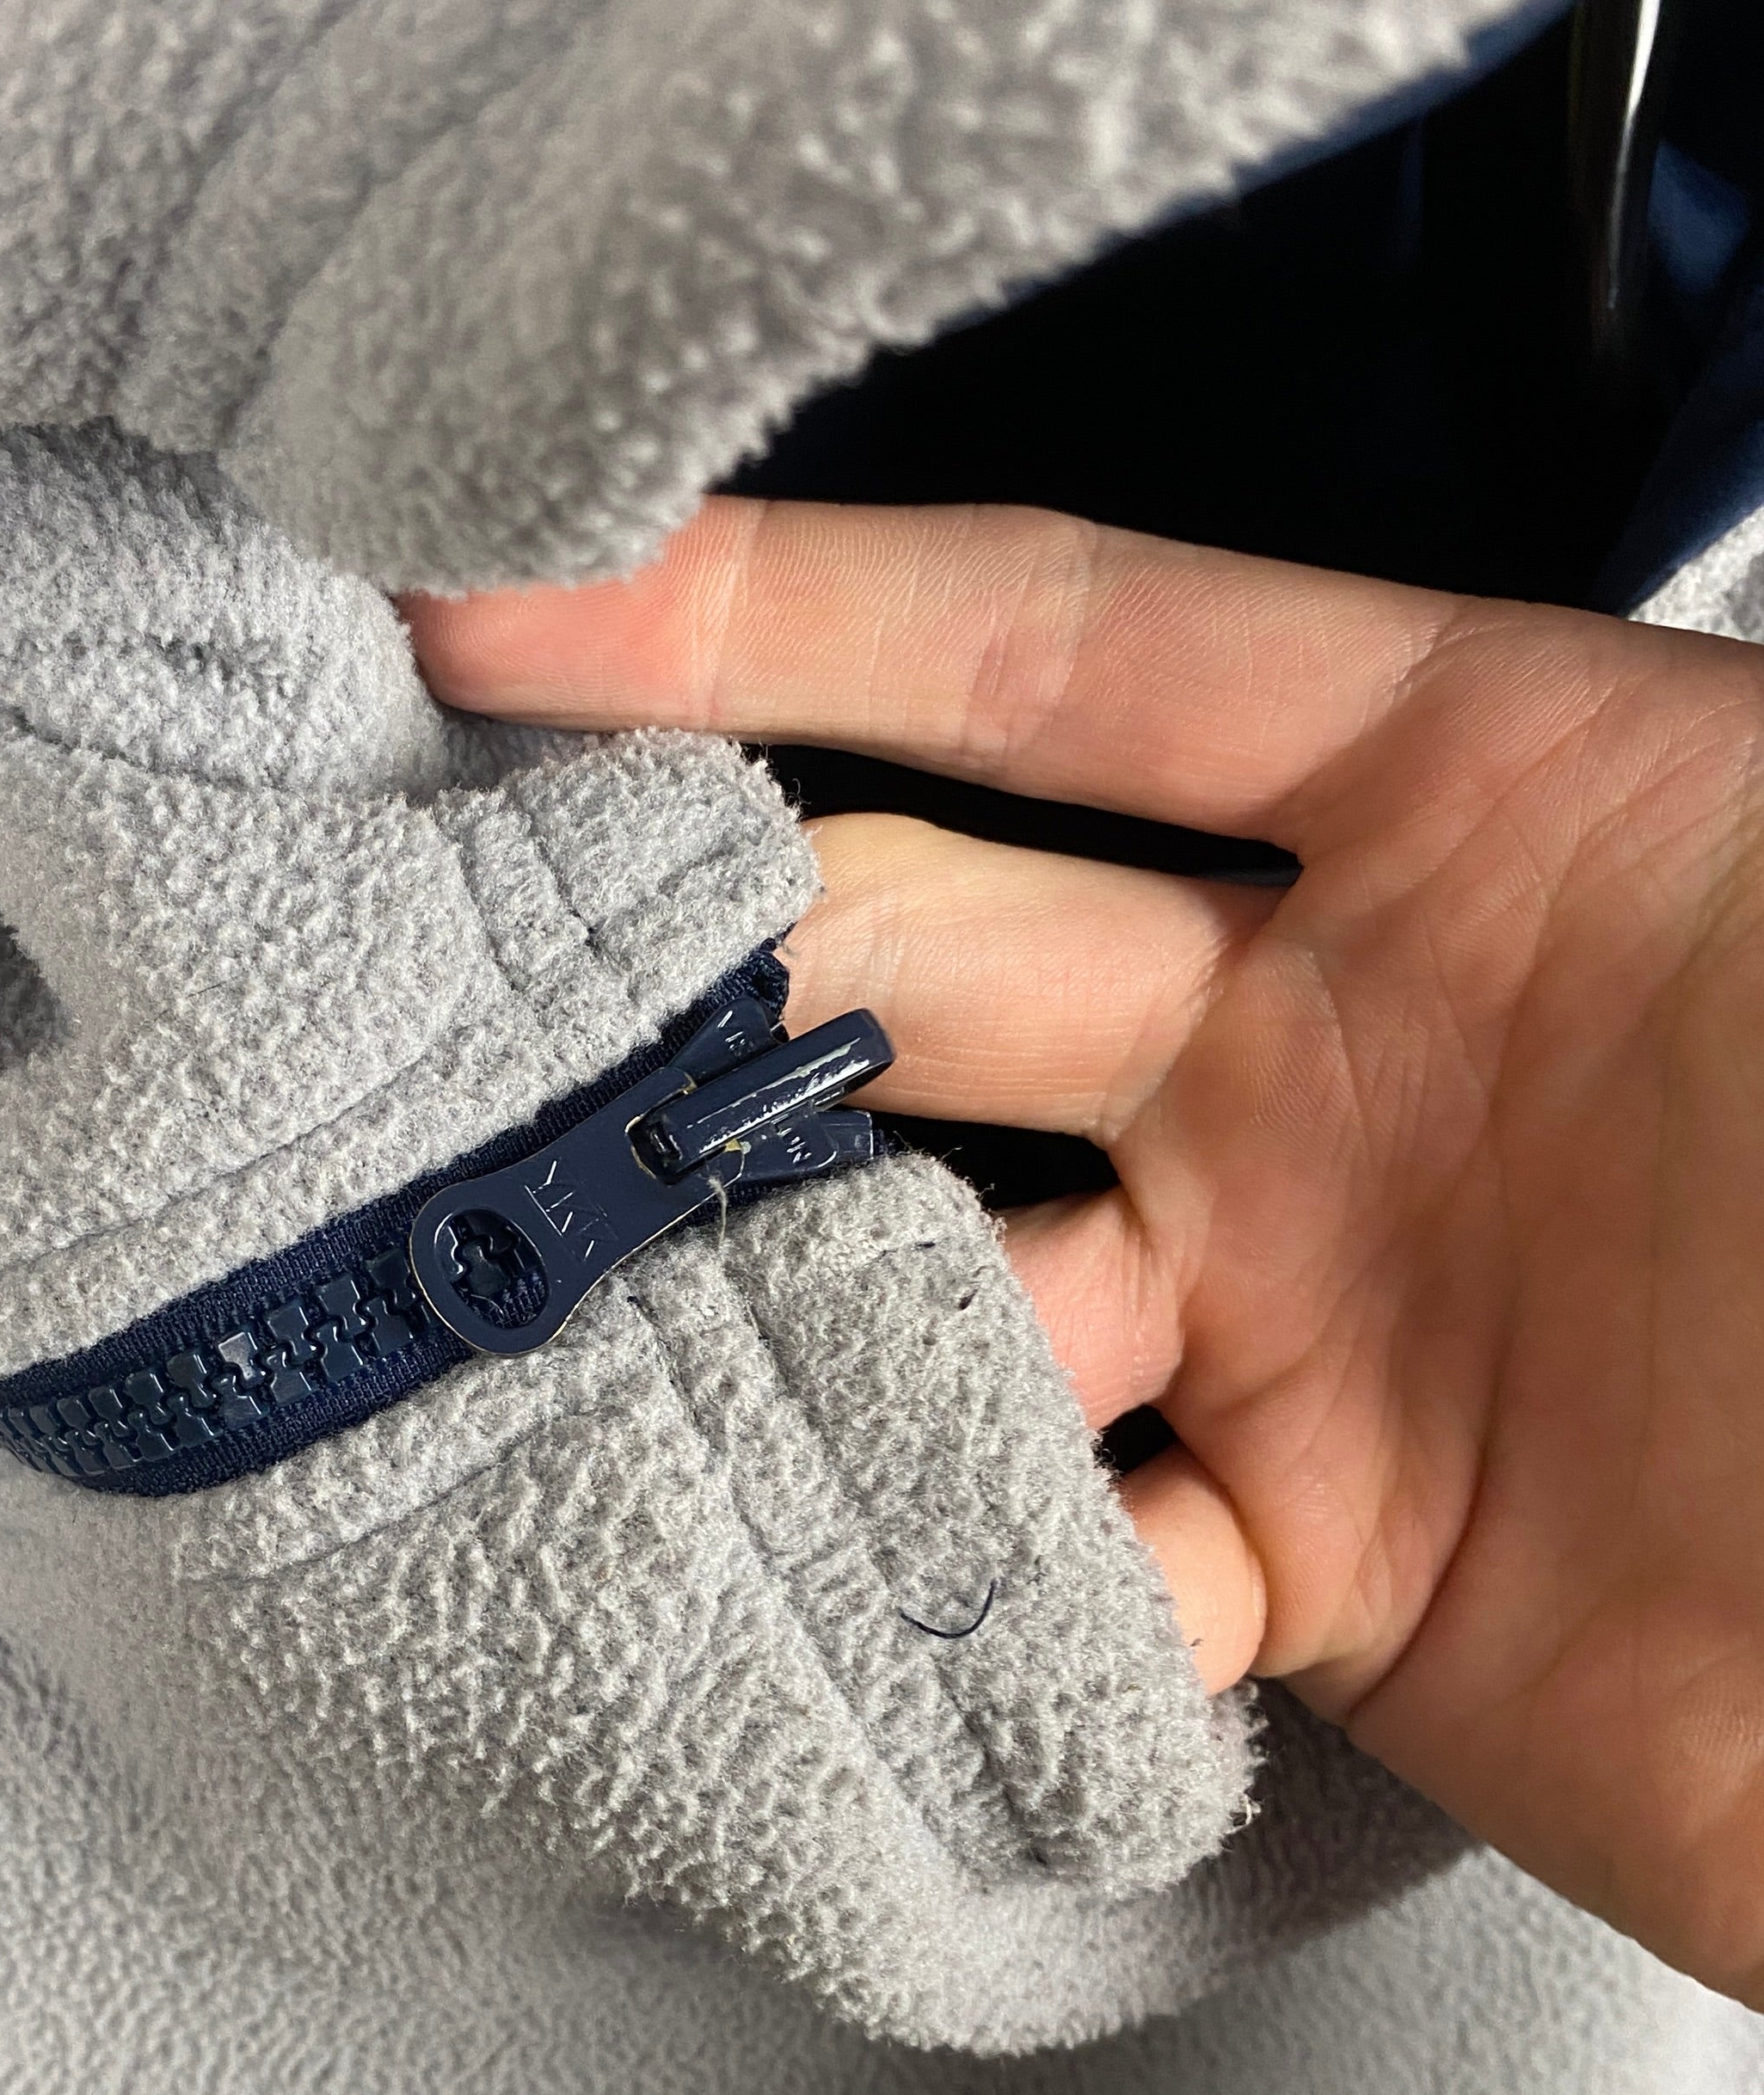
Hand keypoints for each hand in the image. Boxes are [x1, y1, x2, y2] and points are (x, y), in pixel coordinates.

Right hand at [406, 499, 1763, 2007]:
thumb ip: (1607, 773)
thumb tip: (1334, 516)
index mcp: (1481, 814)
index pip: (1070, 660)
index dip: (780, 613)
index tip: (520, 609)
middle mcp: (1336, 1046)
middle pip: (931, 962)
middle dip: (714, 969)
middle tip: (497, 1017)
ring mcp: (1296, 1307)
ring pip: (938, 1272)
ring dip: (801, 1307)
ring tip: (660, 1340)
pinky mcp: (1298, 1551)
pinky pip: (1053, 1540)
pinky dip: (962, 1567)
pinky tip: (896, 1568)